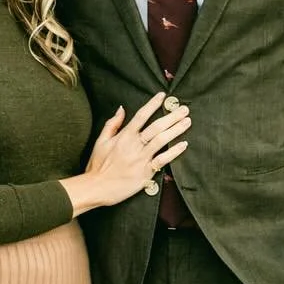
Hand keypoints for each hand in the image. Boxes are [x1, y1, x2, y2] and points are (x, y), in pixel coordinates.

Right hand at [68, 92, 190, 211]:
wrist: (96, 187)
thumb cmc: (97, 166)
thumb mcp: (100, 141)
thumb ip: (112, 124)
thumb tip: (121, 109)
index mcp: (124, 136)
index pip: (141, 115)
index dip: (153, 104)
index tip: (162, 96)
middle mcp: (134, 145)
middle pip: (156, 126)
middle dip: (172, 116)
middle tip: (184, 109)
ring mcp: (141, 158)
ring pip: (162, 140)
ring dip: (176, 129)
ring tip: (187, 122)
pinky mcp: (146, 172)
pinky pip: (163, 160)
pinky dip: (174, 152)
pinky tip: (183, 144)